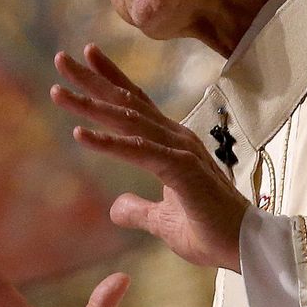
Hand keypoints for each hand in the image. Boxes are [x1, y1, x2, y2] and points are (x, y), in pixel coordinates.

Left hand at [51, 44, 249, 271]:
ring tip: (57, 92)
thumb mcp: (163, 222)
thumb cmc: (211, 232)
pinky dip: (108, 143)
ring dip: (90, 105)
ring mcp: (179, 151)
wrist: (248, 250)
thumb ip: (138, 210)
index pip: (137, 105)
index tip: (86, 56)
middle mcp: (175, 139)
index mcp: (172, 145)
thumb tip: (114, 207)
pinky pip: (138, 152)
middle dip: (92, 80)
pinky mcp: (181, 170)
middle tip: (60, 59)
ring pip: (127, 122)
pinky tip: (79, 135)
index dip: (111, 80)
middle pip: (127, 103)